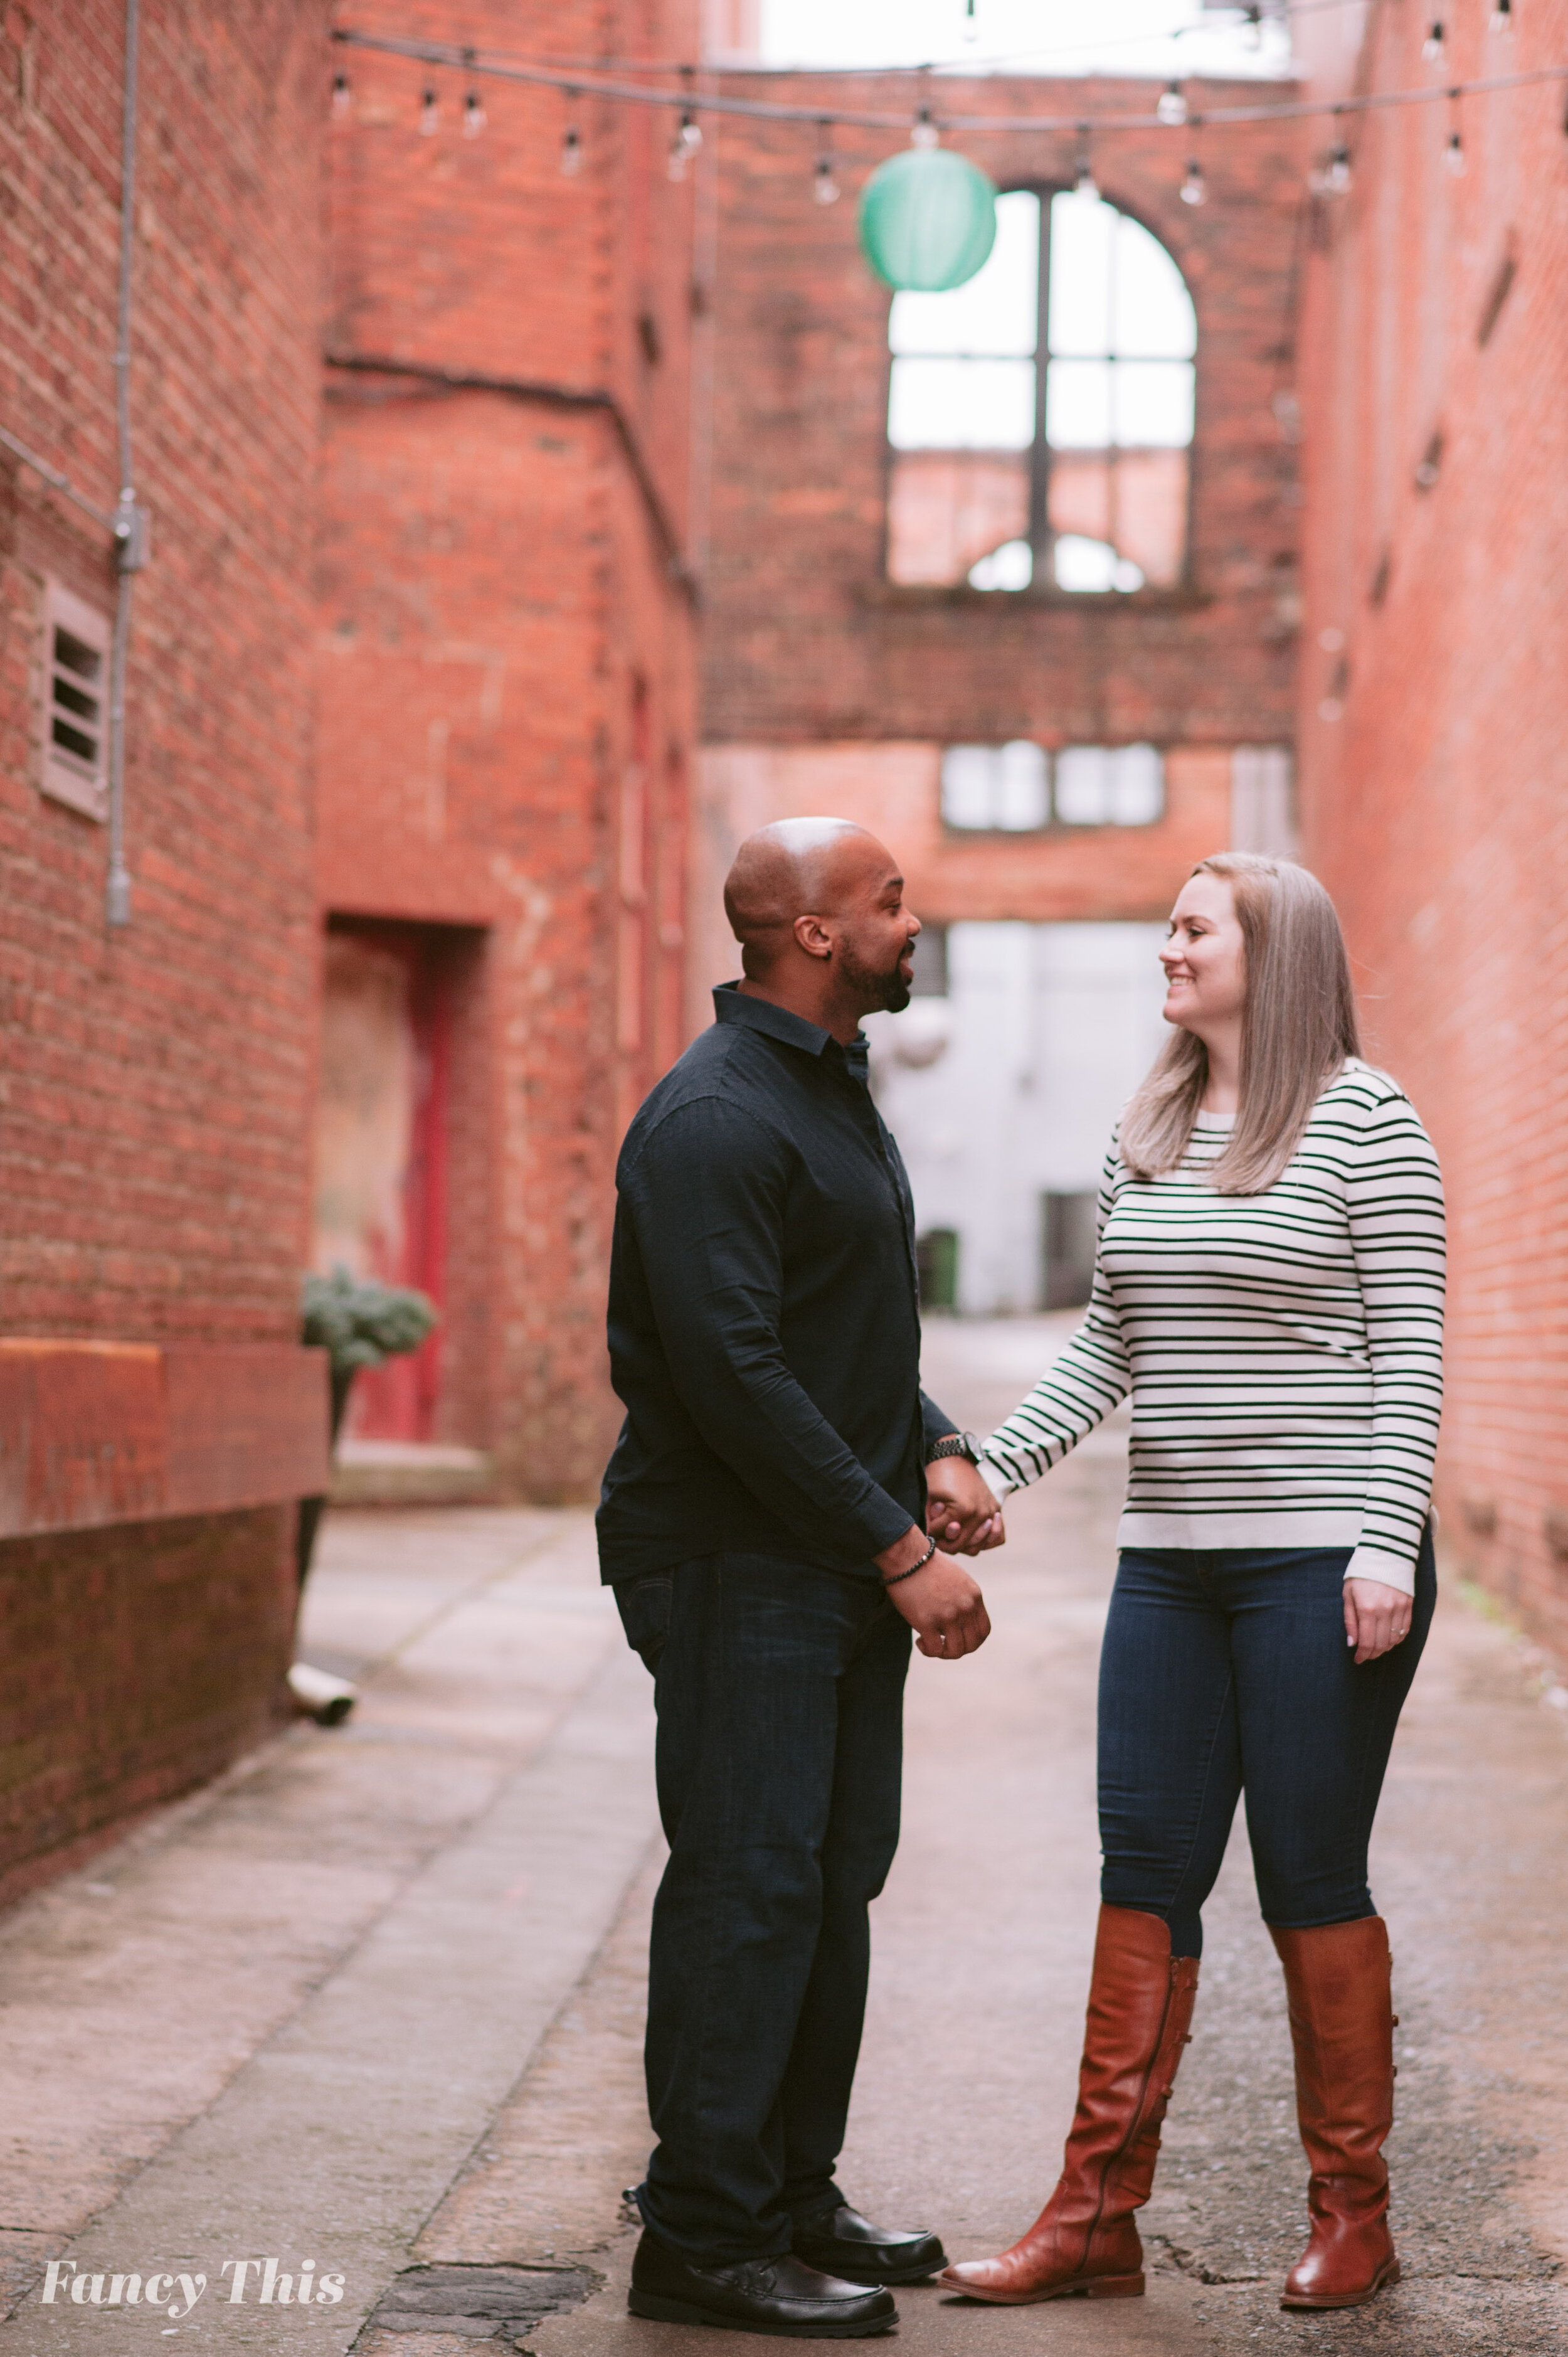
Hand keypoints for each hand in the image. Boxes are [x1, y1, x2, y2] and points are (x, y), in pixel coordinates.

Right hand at [873, 1526, 991, 1658]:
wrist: (908, 1556)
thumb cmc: (927, 1565)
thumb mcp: (958, 1579)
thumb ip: (964, 1599)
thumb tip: (959, 1620)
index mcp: (974, 1597)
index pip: (983, 1630)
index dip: (972, 1641)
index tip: (958, 1638)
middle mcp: (965, 1608)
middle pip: (972, 1644)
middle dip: (957, 1649)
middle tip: (942, 1644)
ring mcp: (948, 1615)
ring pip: (955, 1651)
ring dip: (943, 1653)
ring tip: (929, 1643)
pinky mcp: (928, 1622)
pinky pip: (935, 1649)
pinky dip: (928, 1650)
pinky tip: (919, 1640)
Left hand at [925, 1456, 1004, 1555]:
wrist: (954, 1456)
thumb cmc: (938, 1476)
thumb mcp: (928, 1498)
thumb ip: (929, 1522)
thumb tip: (930, 1539)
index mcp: (963, 1510)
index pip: (941, 1537)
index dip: (930, 1532)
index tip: (927, 1524)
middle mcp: (981, 1514)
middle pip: (959, 1546)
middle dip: (944, 1541)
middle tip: (937, 1533)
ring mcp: (991, 1513)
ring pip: (977, 1547)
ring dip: (963, 1544)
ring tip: (953, 1534)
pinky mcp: (996, 1510)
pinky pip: (997, 1537)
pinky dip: (985, 1540)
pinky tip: (973, 1533)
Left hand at [1343, 1577, 1412, 1663]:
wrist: (1384, 1554)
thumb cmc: (1361, 1574)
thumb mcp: (1348, 1594)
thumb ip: (1350, 1620)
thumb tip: (1352, 1644)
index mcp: (1367, 1608)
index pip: (1367, 1642)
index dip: (1362, 1655)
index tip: (1357, 1659)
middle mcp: (1385, 1611)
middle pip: (1382, 1644)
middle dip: (1372, 1654)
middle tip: (1365, 1655)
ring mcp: (1399, 1608)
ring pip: (1395, 1640)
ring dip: (1385, 1648)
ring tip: (1376, 1647)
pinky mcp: (1409, 1605)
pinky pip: (1405, 1630)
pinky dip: (1397, 1639)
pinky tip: (1389, 1639)